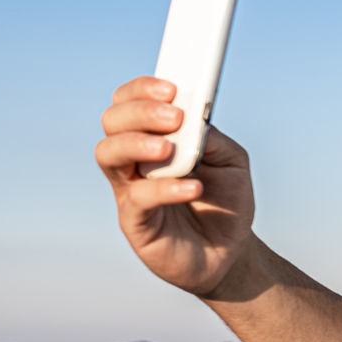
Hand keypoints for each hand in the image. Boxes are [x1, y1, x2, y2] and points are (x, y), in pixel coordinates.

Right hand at [95, 76, 255, 295]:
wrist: (231, 252)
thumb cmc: (226, 202)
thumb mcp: (232, 163)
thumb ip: (213, 139)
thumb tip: (196, 121)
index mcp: (154, 138)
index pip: (129, 103)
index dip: (142, 91)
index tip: (171, 89)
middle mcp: (134, 160)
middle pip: (112, 122)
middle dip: (140, 112)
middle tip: (174, 118)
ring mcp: (130, 190)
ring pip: (108, 154)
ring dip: (137, 143)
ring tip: (168, 148)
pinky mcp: (135, 222)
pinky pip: (137, 198)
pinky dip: (164, 188)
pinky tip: (193, 187)